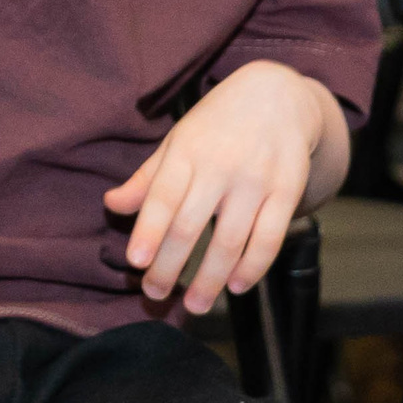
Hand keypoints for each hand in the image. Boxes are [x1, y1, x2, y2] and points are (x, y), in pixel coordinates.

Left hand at [104, 61, 335, 314]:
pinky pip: (270, 238)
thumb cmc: (216, 125)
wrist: (278, 96)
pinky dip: (253, 267)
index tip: (135, 263)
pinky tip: (236, 286)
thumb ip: (147, 178)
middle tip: (155, 295)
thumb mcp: (177, 142)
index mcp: (187, 151)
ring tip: (195, 306)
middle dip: (171, 266)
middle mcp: (221, 166)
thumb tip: (113, 206)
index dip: (148, 231)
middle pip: (192, 225)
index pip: (163, 197)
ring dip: (211, 279)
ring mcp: (257, 179)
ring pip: (231, 240)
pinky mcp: (288, 190)